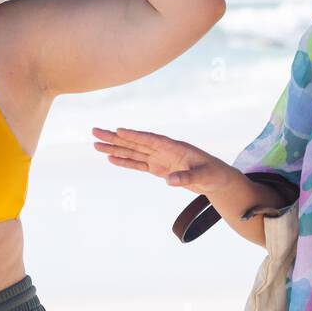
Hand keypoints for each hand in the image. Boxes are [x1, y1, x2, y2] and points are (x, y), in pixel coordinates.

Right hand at [91, 126, 237, 195]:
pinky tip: (111, 158)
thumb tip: (169, 180)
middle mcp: (162, 150)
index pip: (150, 139)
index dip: (134, 136)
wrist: (217, 179)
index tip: (118, 130)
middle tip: (95, 131)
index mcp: (173, 147)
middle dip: (114, 138)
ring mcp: (158, 159)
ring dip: (114, 148)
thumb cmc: (213, 173)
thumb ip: (187, 177)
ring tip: (95, 144)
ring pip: (132, 152)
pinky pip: (137, 164)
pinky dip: (124, 162)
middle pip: (134, 143)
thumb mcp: (203, 176)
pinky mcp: (158, 169)